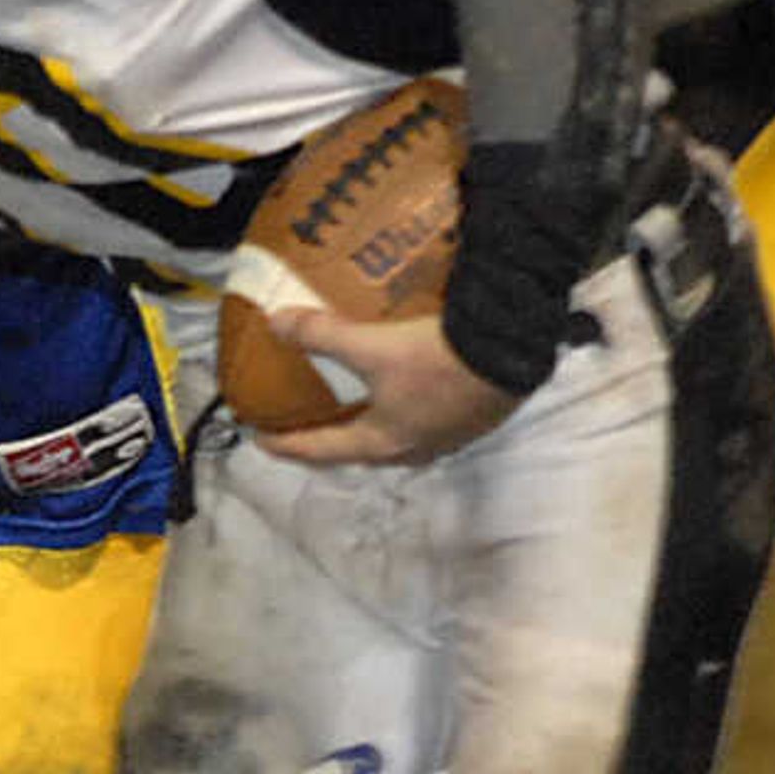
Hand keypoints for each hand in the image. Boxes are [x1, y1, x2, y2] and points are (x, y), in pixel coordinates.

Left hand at [246, 309, 517, 466]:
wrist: (514, 352)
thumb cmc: (437, 360)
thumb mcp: (373, 345)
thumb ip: (321, 335)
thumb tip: (274, 322)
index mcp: (381, 443)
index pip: (320, 450)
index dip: (287, 445)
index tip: (260, 440)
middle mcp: (414, 451)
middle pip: (358, 451)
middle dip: (329, 440)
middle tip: (304, 424)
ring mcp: (448, 439)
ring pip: (395, 440)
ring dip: (369, 427)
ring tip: (353, 408)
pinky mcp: (474, 420)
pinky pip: (425, 422)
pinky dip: (402, 411)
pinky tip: (405, 391)